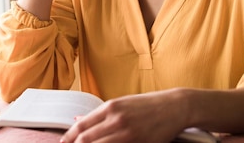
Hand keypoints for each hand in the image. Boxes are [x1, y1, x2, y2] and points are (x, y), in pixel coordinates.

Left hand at [61, 91, 186, 142]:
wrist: (175, 107)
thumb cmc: (148, 105)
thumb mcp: (123, 103)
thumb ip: (100, 114)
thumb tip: (77, 120)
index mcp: (111, 107)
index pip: (82, 126)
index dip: (69, 138)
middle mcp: (117, 119)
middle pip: (86, 140)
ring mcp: (128, 133)